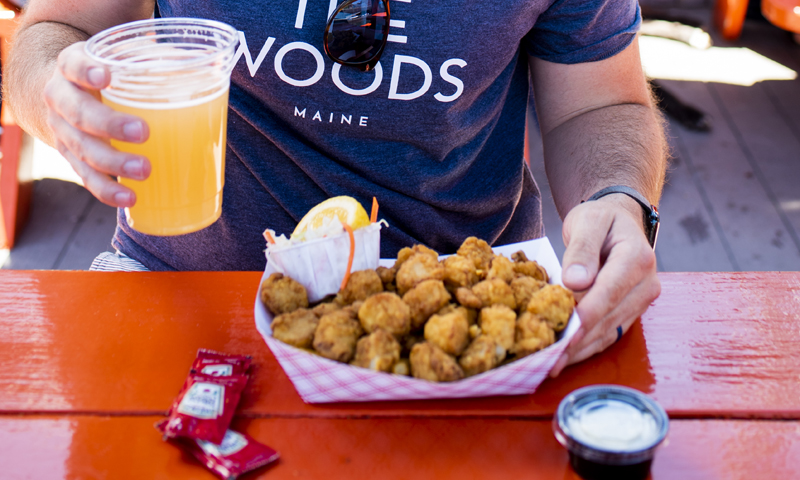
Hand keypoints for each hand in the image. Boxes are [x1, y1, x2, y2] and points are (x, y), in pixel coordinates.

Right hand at [43, 41, 150, 206]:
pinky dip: (107, 190)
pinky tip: (130, 198)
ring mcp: (62, 131)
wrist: (67, 94)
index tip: (106, 76)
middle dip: (109, 124)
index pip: (73, 65)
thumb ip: (155, 60)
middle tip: (143, 132)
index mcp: (72, 67)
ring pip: (82, 150)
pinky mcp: (71, 158)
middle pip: (78, 113)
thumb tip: (209, 67)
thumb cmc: (110, 74)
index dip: (86, 70)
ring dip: (114, 163)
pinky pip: (86, 176)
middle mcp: (60, 99)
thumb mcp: (122, 59)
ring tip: (144, 170)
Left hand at [549, 195, 660, 376]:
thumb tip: (575, 281)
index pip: (609, 292)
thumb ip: (582, 249)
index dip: (586, 316)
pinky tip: (564, 357)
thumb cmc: (601, 218)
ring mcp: (640, 301)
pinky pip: (608, 334)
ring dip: (580, 350)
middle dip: (578, 340)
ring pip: (609, 332)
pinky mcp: (630, 312)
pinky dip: (586, 347)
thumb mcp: (588, 221)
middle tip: (548, 359)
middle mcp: (646, 284)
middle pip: (609, 319)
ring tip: (550, 365)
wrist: (619, 220)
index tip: (564, 334)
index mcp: (636, 258)